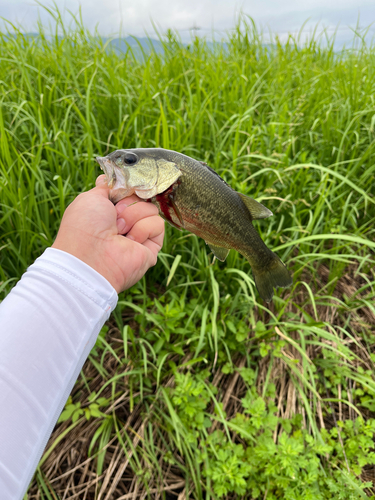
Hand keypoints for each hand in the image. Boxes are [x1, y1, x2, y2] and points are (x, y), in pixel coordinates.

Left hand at [52, 175, 164, 292]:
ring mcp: (138, 234)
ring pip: (151, 209)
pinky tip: (130, 241)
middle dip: (129, 202)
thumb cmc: (85, 228)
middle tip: (115, 215)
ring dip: (133, 216)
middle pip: (141, 197)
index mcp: (108, 210)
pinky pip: (158, 224)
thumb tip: (113, 178)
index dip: (126, 188)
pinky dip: (142, 229)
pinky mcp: (151, 246)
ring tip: (120, 231)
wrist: (91, 256)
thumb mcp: (91, 197)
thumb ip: (106, 186)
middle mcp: (124, 222)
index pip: (129, 190)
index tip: (120, 189)